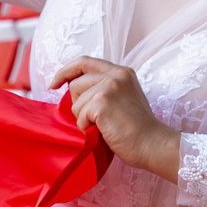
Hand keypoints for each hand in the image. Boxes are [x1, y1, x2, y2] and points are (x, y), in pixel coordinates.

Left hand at [49, 57, 180, 181]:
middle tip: (96, 119)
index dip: (66, 71)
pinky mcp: (101, 102)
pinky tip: (104, 131)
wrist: (152, 144)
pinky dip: (87, 128)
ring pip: (75, 103)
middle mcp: (115, 75)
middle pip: (76, 84)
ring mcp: (109, 87)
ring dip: (84, 119)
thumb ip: (104, 88)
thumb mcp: (124, 98)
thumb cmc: (137, 129)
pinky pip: (79, 117)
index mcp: (121, 72)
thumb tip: (72, 89)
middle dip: (78, 105)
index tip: (54, 84)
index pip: (85, 62)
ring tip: (105, 126)